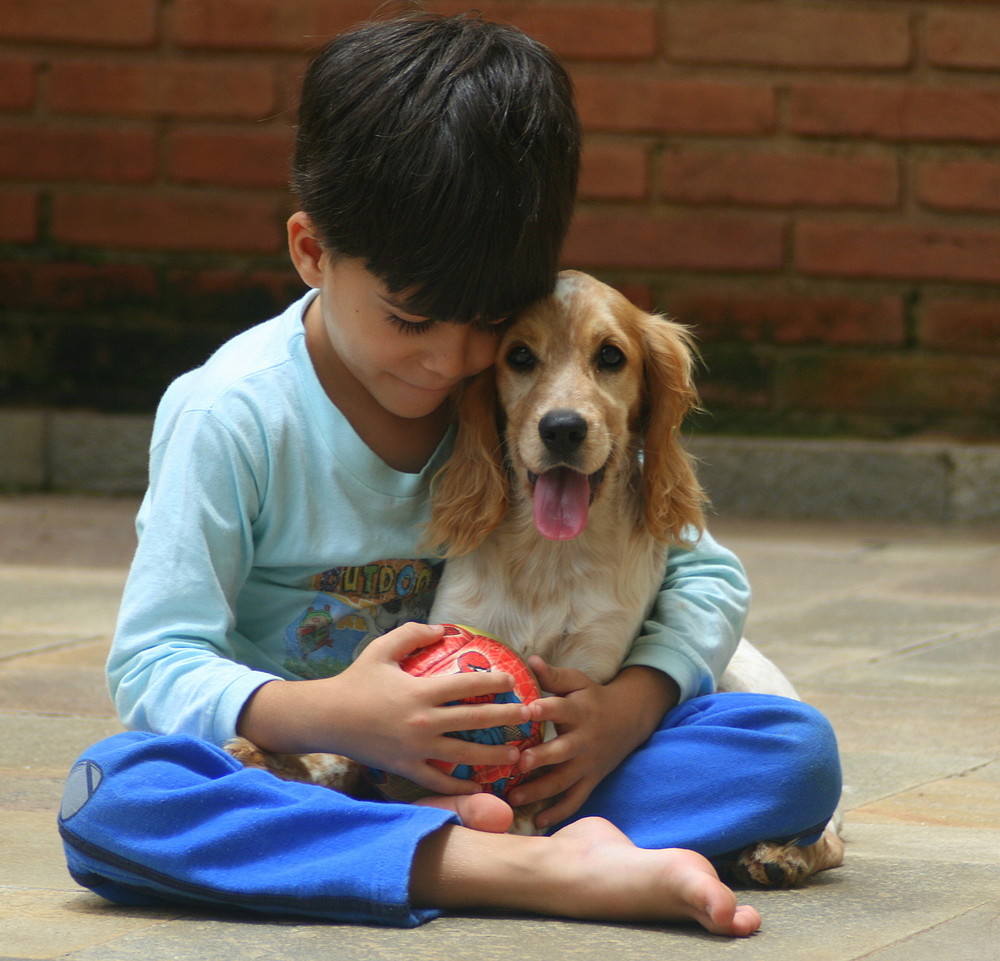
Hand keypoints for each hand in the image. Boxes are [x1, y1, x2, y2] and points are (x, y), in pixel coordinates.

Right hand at [238, 622, 530, 795]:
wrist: (327, 718)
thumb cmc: (356, 680)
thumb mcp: (382, 649)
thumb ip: (413, 634)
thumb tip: (444, 629)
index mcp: (420, 691)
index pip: (467, 685)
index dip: (495, 681)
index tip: (514, 680)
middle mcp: (423, 722)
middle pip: (475, 720)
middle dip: (506, 718)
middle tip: (530, 715)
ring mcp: (416, 749)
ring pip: (464, 755)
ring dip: (494, 755)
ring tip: (517, 754)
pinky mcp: (406, 769)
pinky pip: (439, 780)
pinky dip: (461, 785)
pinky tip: (481, 786)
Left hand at [506, 658, 678, 828]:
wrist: (629, 719)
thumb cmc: (593, 697)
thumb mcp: (577, 682)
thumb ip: (553, 675)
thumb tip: (530, 659)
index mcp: (579, 711)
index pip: (561, 709)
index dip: (545, 709)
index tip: (526, 710)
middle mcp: (583, 739)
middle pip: (563, 750)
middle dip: (542, 757)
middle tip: (520, 762)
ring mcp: (587, 763)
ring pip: (564, 780)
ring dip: (540, 790)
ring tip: (514, 797)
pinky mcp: (591, 780)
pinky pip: (575, 800)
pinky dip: (558, 813)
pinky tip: (537, 822)